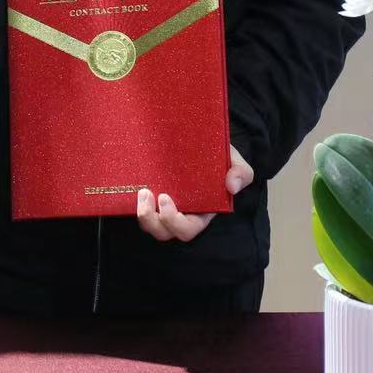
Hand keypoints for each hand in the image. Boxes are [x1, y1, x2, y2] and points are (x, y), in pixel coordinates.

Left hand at [136, 146, 253, 242]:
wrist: (203, 140)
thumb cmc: (219, 155)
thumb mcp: (235, 161)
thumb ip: (241, 173)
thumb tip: (231, 186)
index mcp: (201, 211)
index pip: (187, 229)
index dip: (174, 221)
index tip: (165, 198)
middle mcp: (181, 212)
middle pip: (164, 232)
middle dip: (153, 221)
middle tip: (147, 194)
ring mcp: (163, 205)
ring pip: (150, 225)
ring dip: (142, 214)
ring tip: (141, 191)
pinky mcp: (150, 196)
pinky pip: (139, 209)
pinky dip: (132, 203)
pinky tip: (131, 186)